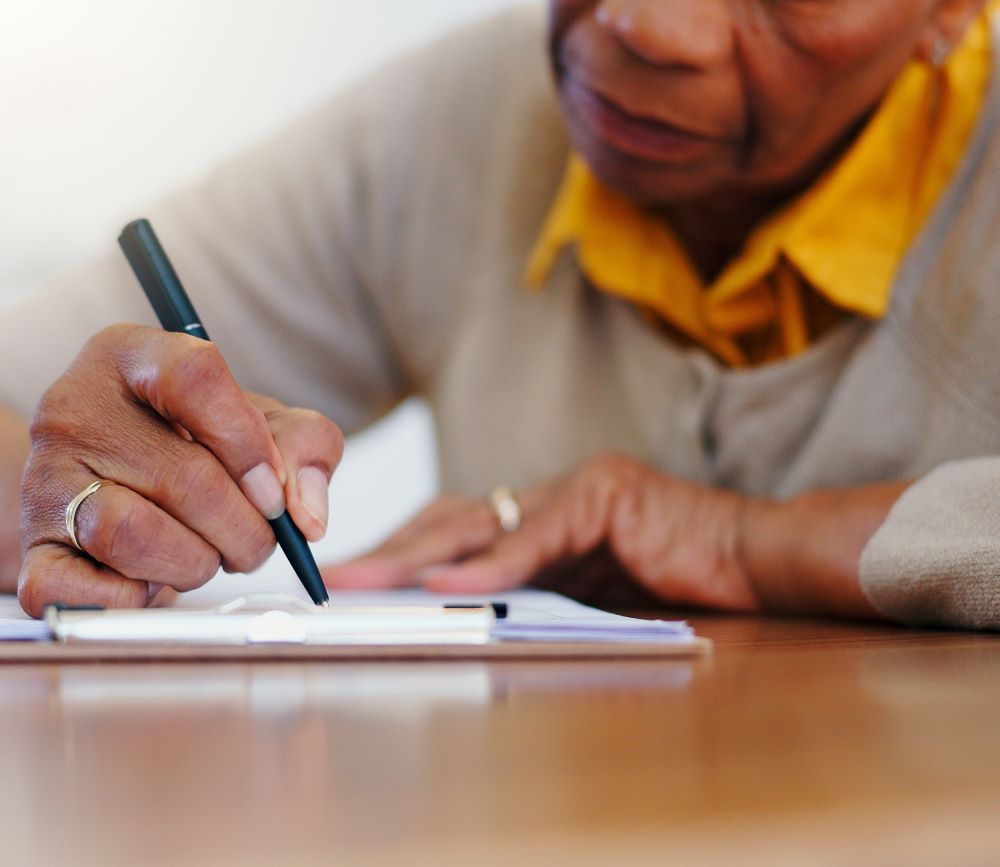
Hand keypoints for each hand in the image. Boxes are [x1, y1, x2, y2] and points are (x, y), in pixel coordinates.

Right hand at [18, 324, 342, 616]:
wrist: (116, 485)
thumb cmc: (199, 447)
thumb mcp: (262, 425)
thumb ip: (305, 447)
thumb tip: (306, 517)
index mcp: (133, 357)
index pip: (196, 376)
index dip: (249, 442)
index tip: (274, 489)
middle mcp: (76, 409)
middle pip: (185, 477)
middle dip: (245, 529)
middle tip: (256, 540)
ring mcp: (46, 479)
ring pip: (133, 534)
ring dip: (196, 564)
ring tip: (205, 556)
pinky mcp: (35, 549)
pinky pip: (90, 590)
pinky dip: (139, 599)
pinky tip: (154, 580)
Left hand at [323, 453, 760, 611]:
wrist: (753, 559)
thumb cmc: (677, 579)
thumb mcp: (587, 595)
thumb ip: (533, 594)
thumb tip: (462, 615)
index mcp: (542, 516)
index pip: (458, 530)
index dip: (403, 551)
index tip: (357, 578)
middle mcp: (551, 494)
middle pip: (453, 520)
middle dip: (390, 550)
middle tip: (334, 575)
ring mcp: (575, 488)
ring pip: (482, 520)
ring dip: (419, 553)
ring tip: (365, 577)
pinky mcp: (605, 495)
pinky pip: (539, 536)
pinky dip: (492, 563)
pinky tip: (447, 583)